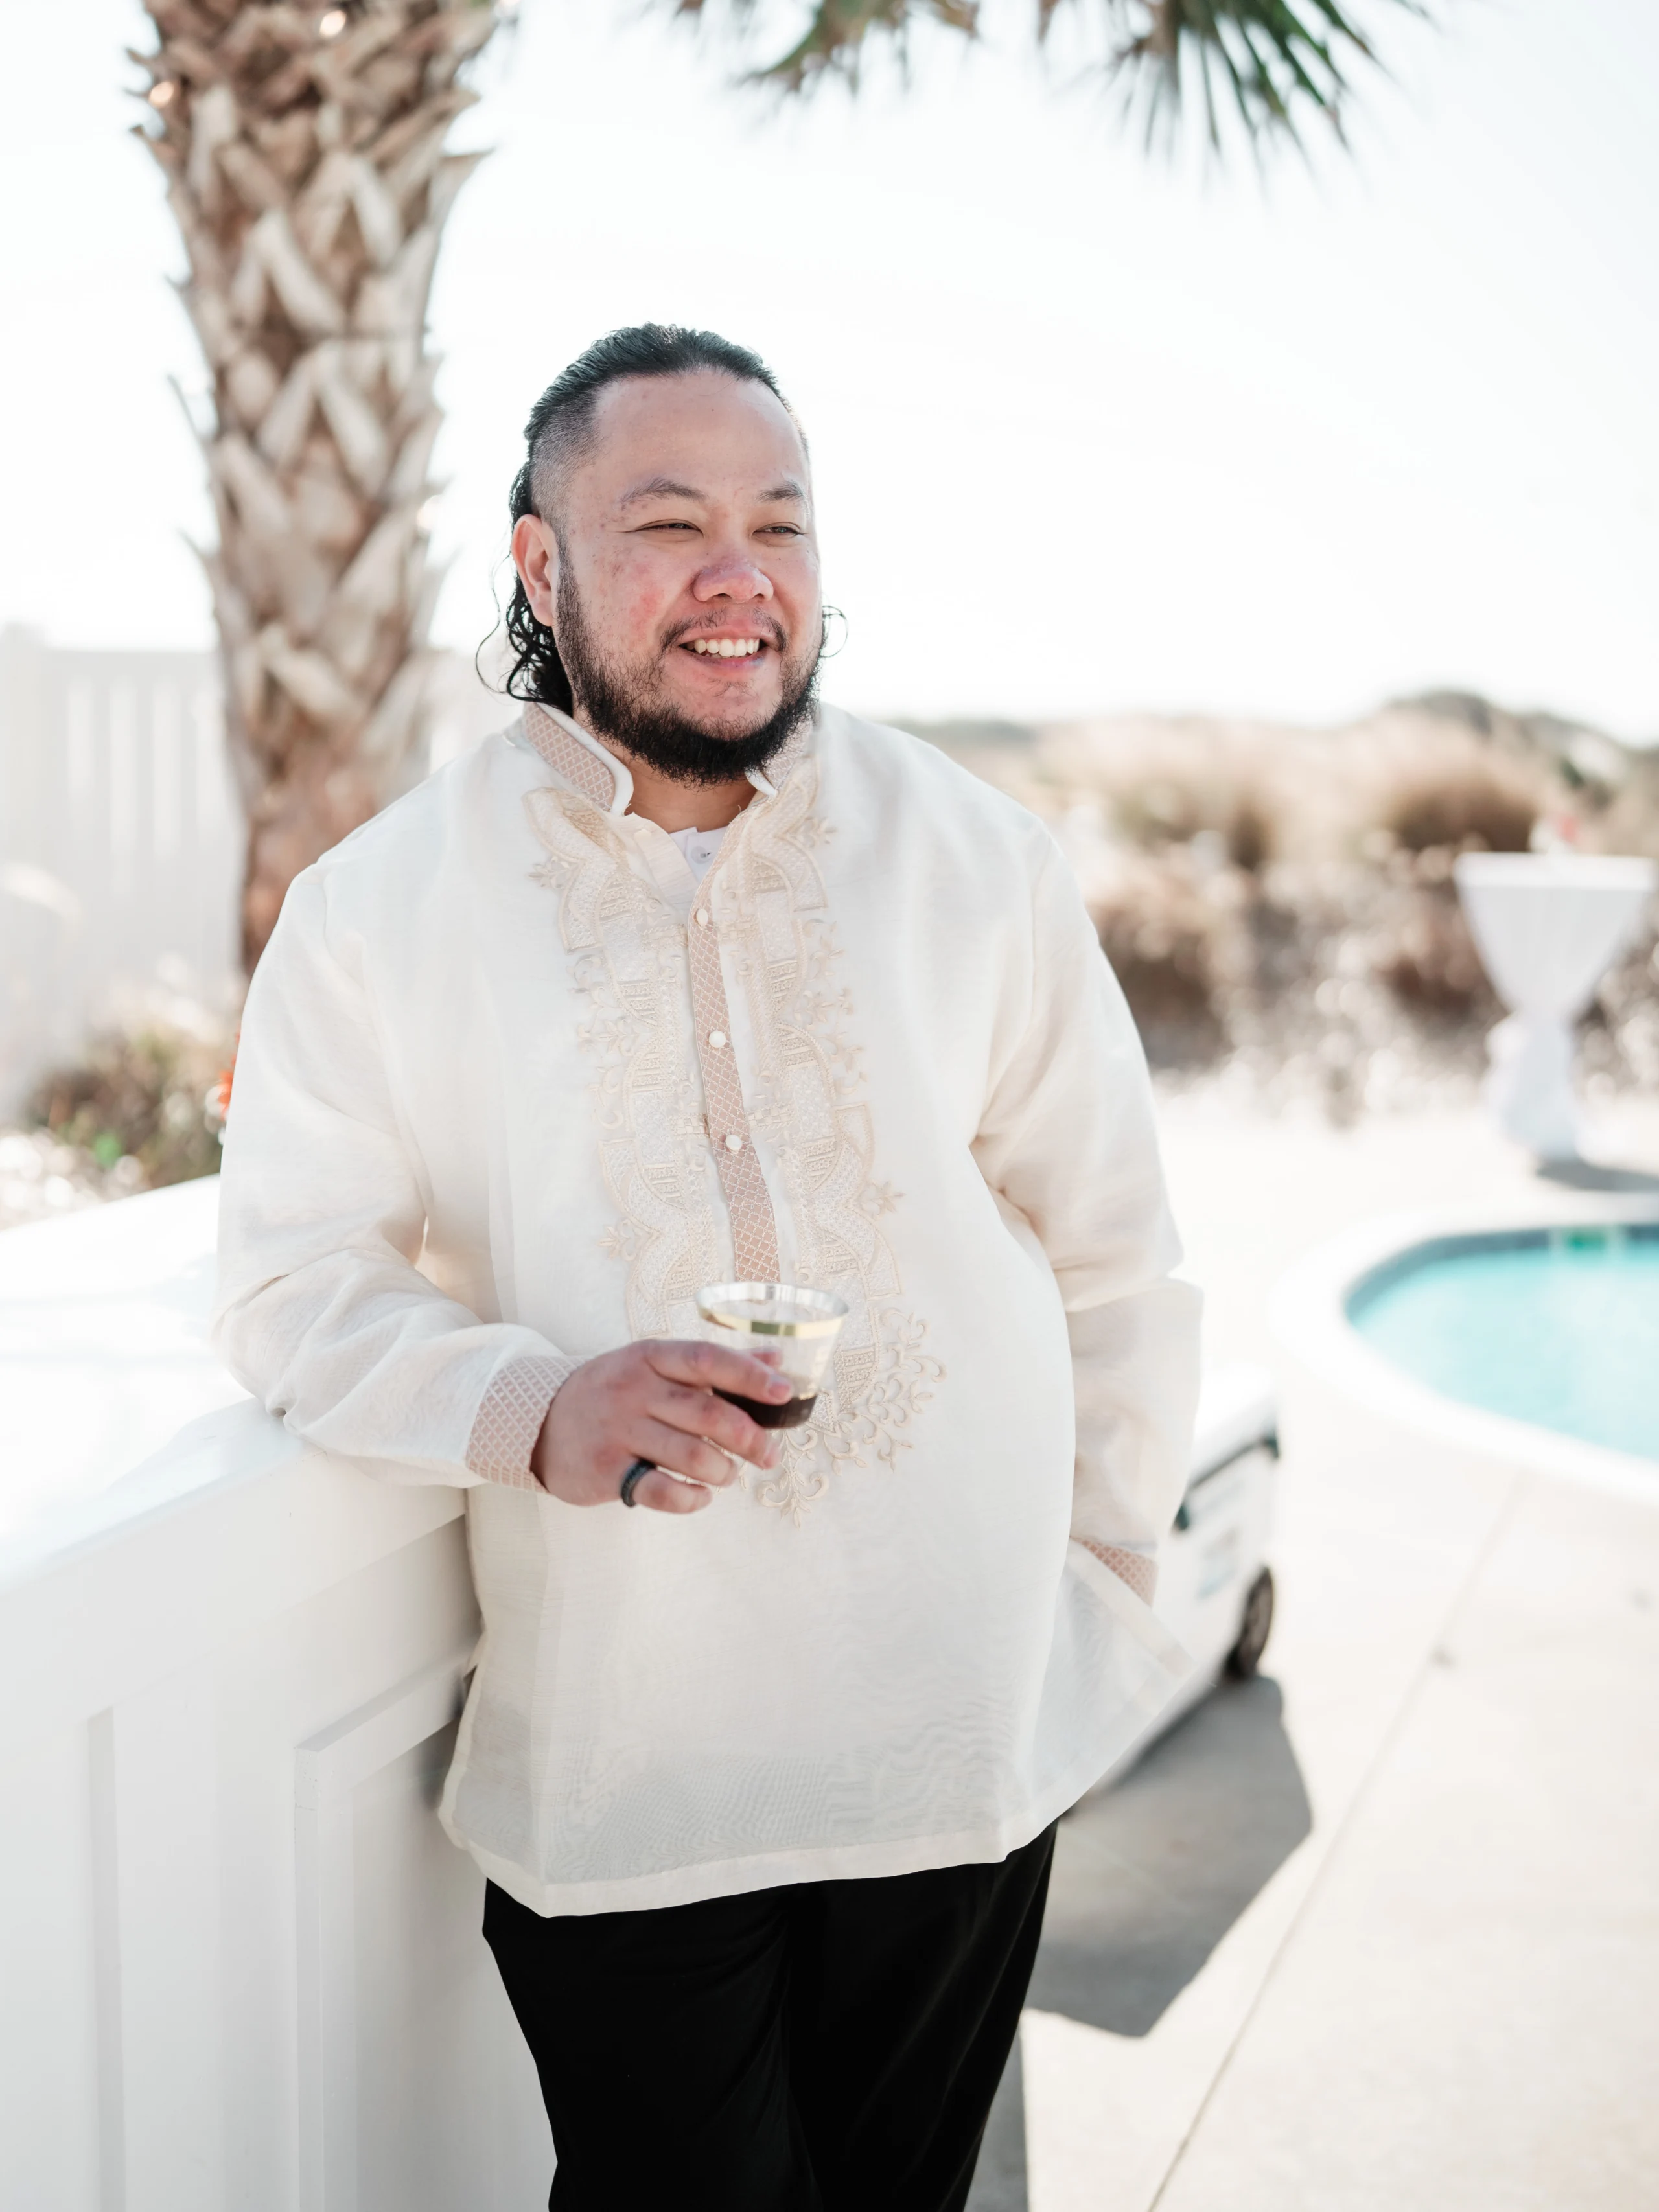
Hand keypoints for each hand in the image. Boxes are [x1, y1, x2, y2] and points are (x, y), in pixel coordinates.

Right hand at [532, 1339, 792, 1513]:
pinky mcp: (606, 1471)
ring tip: (727, 1474)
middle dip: (750, 1438)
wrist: (540, 1422)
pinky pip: (662, 1491)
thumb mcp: (655, 1366)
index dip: (750, 1375)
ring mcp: (618, 1431)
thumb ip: (715, 1365)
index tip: (785, 1392)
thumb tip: (776, 1356)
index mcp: (650, 1357)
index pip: (707, 1359)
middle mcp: (633, 1390)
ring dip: (723, 1471)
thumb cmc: (614, 1393)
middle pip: (707, 1414)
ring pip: (692, 1456)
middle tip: (768, 1455)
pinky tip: (699, 1495)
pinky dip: (692, 1498)